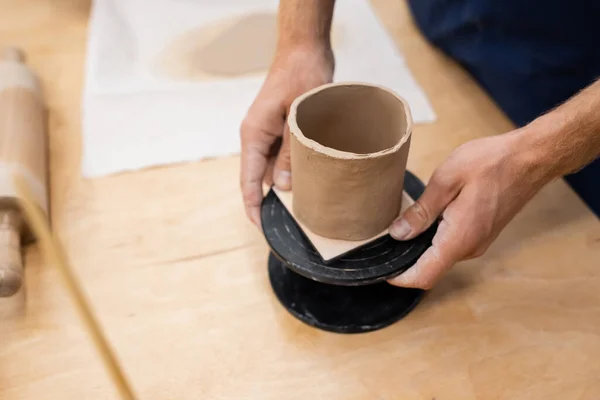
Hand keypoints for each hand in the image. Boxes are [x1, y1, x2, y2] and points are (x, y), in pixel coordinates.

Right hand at [240, 46, 333, 226]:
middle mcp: (257, 137)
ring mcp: (268, 134)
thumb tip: (285, 187)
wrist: (305, 51)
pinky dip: (295, 171)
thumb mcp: (299, 116)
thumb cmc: (302, 76)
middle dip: (274, 202)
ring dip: (287, 186)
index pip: (249, 180)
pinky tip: (311, 182)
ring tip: (305, 209)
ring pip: (274, 170)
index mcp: (253, 135)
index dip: (254, 207)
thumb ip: (291, 152)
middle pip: (261, 179)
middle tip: (294, 225)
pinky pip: (284, 158)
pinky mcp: (281, 131)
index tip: (263, 229)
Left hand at [387, 131, 550, 288]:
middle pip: (431, 270)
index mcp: (459, 238)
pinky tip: (423, 223)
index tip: (381, 270)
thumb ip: (422, 211)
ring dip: (420, 251)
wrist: (531, 158)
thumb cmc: (491, 162)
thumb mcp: (447, 180)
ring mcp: (478, 243)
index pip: (425, 276)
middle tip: (383, 244)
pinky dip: (434, 242)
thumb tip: (398, 234)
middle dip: (405, 263)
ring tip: (399, 231)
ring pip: (441, 258)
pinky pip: (452, 247)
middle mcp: (470, 248)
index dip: (400, 278)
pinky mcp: (481, 234)